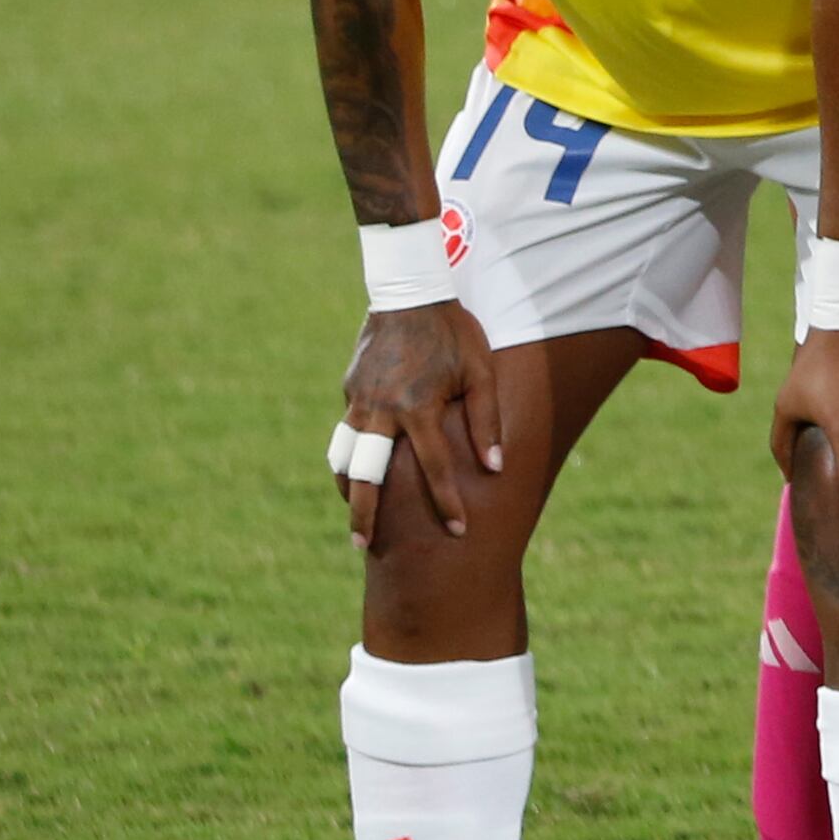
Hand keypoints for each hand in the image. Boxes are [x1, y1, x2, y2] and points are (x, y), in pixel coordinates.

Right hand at [337, 302, 503, 538]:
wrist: (409, 292)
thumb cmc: (454, 333)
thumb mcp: (480, 372)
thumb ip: (485, 421)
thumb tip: (494, 467)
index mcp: (417, 409)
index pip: (433, 469)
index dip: (447, 503)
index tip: (457, 531)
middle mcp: (381, 410)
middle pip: (366, 476)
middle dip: (364, 515)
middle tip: (363, 547)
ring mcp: (358, 400)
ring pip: (343, 456)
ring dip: (346, 489)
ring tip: (354, 517)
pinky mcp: (349, 389)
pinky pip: (346, 431)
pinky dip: (347, 456)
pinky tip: (355, 472)